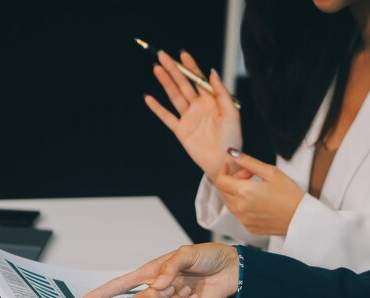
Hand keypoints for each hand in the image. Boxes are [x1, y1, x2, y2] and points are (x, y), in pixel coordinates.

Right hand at [80, 243, 238, 297]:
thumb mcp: (187, 253)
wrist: (232, 270)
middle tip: (172, 284)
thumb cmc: (208, 256)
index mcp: (151, 272)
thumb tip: (157, 285)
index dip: (102, 293)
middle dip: (152, 297)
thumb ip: (169, 267)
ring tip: (187, 288)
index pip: (121, 284)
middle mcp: (157, 289)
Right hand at [145, 50, 241, 180]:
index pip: (198, 79)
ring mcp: (188, 118)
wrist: (224, 161)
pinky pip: (166, 117)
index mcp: (211, 101)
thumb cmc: (232, 139)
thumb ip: (221, 92)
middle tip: (163, 56)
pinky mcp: (181, 131)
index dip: (190, 66)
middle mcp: (198, 107)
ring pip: (174, 96)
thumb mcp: (231, 112)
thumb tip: (211, 72)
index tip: (182, 54)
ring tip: (156, 69)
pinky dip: (157, 108)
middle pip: (183, 84)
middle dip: (173, 69)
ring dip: (165, 82)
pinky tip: (149, 98)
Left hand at [215, 149, 304, 235]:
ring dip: (236, 193)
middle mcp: (240, 208)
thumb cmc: (289, 194)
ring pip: (230, 203)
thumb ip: (248, 162)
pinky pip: (239, 214)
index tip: (229, 166)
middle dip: (232, 180)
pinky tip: (258, 202)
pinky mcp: (249, 227)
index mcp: (244, 192)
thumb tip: (232, 154)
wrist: (300, 218)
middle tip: (249, 175)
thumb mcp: (270, 172)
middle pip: (223, 191)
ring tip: (255, 188)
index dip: (223, 171)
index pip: (220, 181)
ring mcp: (243, 220)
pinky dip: (243, 205)